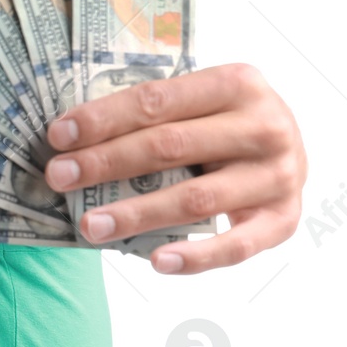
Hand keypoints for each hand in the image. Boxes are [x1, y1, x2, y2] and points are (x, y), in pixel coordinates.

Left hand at [43, 63, 307, 273]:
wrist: (289, 147)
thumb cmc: (221, 122)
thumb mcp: (198, 101)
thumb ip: (151, 114)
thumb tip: (71, 140)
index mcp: (236, 84)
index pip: (156, 101)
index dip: (103, 119)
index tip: (58, 136)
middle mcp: (265, 126)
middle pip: (169, 147)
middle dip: (105, 163)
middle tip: (59, 177)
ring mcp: (279, 175)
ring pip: (194, 199)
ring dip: (136, 214)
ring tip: (90, 226)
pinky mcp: (283, 219)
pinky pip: (236, 246)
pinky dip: (196, 257)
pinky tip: (157, 262)